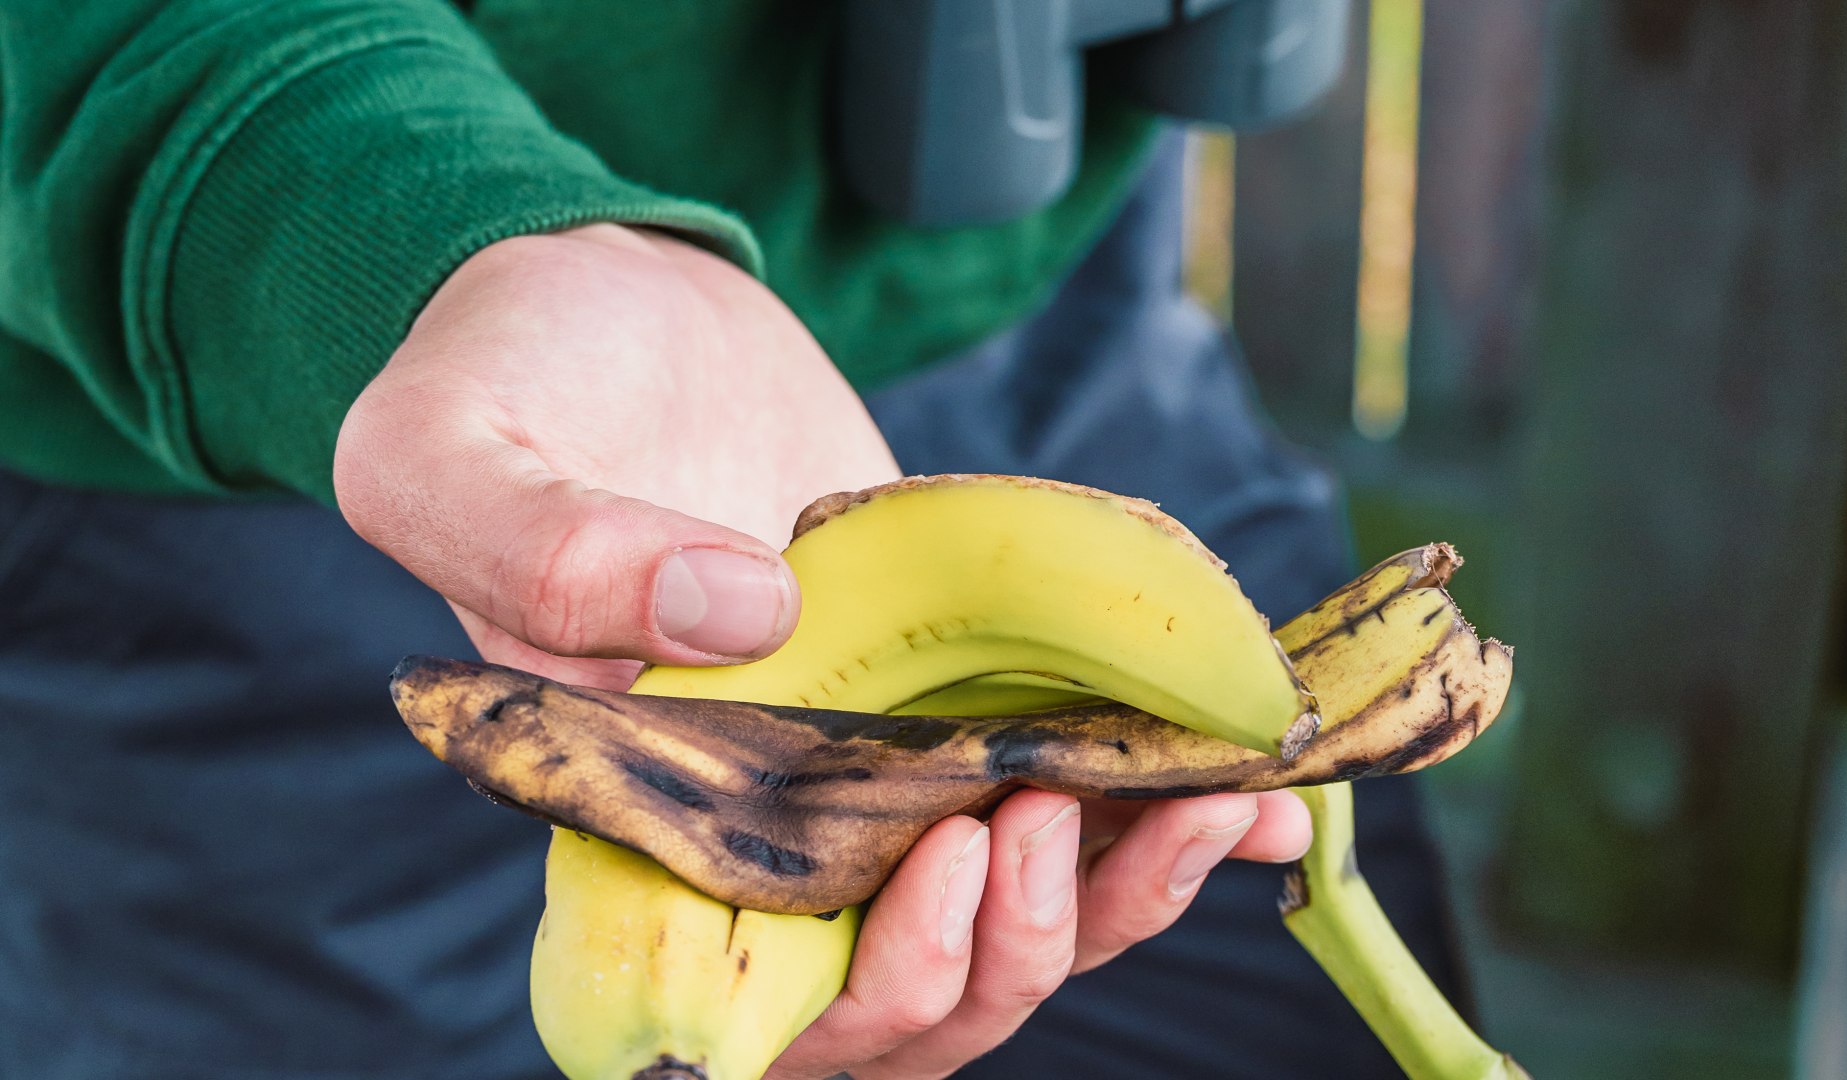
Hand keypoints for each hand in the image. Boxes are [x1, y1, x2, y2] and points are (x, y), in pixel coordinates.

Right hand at [334, 224, 1310, 1079]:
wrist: (609, 303)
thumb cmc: (489, 379)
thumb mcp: (449, 450)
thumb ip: (548, 548)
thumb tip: (741, 612)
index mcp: (632, 824)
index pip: (754, 1007)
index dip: (869, 993)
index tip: (948, 865)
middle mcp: (759, 831)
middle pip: (909, 995)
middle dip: (1010, 945)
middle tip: (1054, 810)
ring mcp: (866, 774)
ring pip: (1002, 920)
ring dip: (1117, 892)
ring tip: (1210, 802)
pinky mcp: (947, 700)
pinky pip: (1055, 797)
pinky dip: (1160, 818)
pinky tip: (1252, 799)